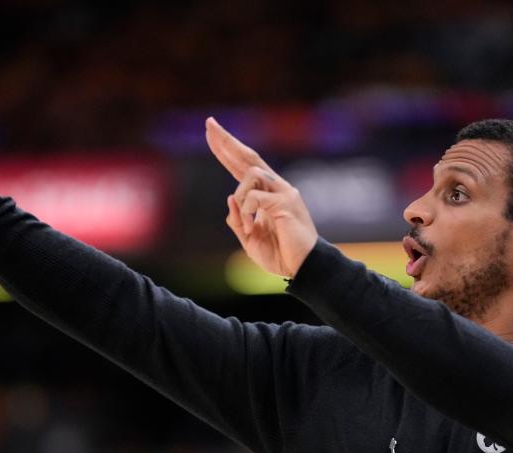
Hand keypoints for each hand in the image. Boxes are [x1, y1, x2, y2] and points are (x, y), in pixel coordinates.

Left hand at [205, 117, 317, 277]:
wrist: (303, 268)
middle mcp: (276, 187)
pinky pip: (254, 197)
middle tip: (209, 124)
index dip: (227, 151)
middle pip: (248, 157)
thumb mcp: (249, 239)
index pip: (242, 167)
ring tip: (246, 226)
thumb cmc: (279, 254)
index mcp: (266, 195)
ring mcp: (284, 192)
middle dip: (227, 141)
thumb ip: (237, 220)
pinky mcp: (287, 201)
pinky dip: (246, 213)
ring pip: (250, 175)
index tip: (211, 134)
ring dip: (240, 200)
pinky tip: (251, 227)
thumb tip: (229, 198)